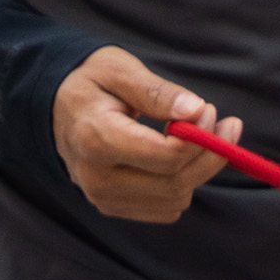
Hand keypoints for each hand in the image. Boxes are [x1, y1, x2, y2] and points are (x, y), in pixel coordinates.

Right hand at [54, 47, 230, 220]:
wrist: (56, 108)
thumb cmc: (90, 83)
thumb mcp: (119, 70)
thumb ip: (158, 92)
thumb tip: (196, 110)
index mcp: (96, 138)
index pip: (166, 156)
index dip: (199, 136)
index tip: (209, 110)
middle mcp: (97, 178)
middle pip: (175, 182)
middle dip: (209, 154)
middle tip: (223, 124)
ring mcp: (104, 198)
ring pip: (176, 198)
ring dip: (199, 168)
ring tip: (199, 134)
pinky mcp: (113, 208)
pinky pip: (166, 208)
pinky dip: (183, 184)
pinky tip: (178, 156)